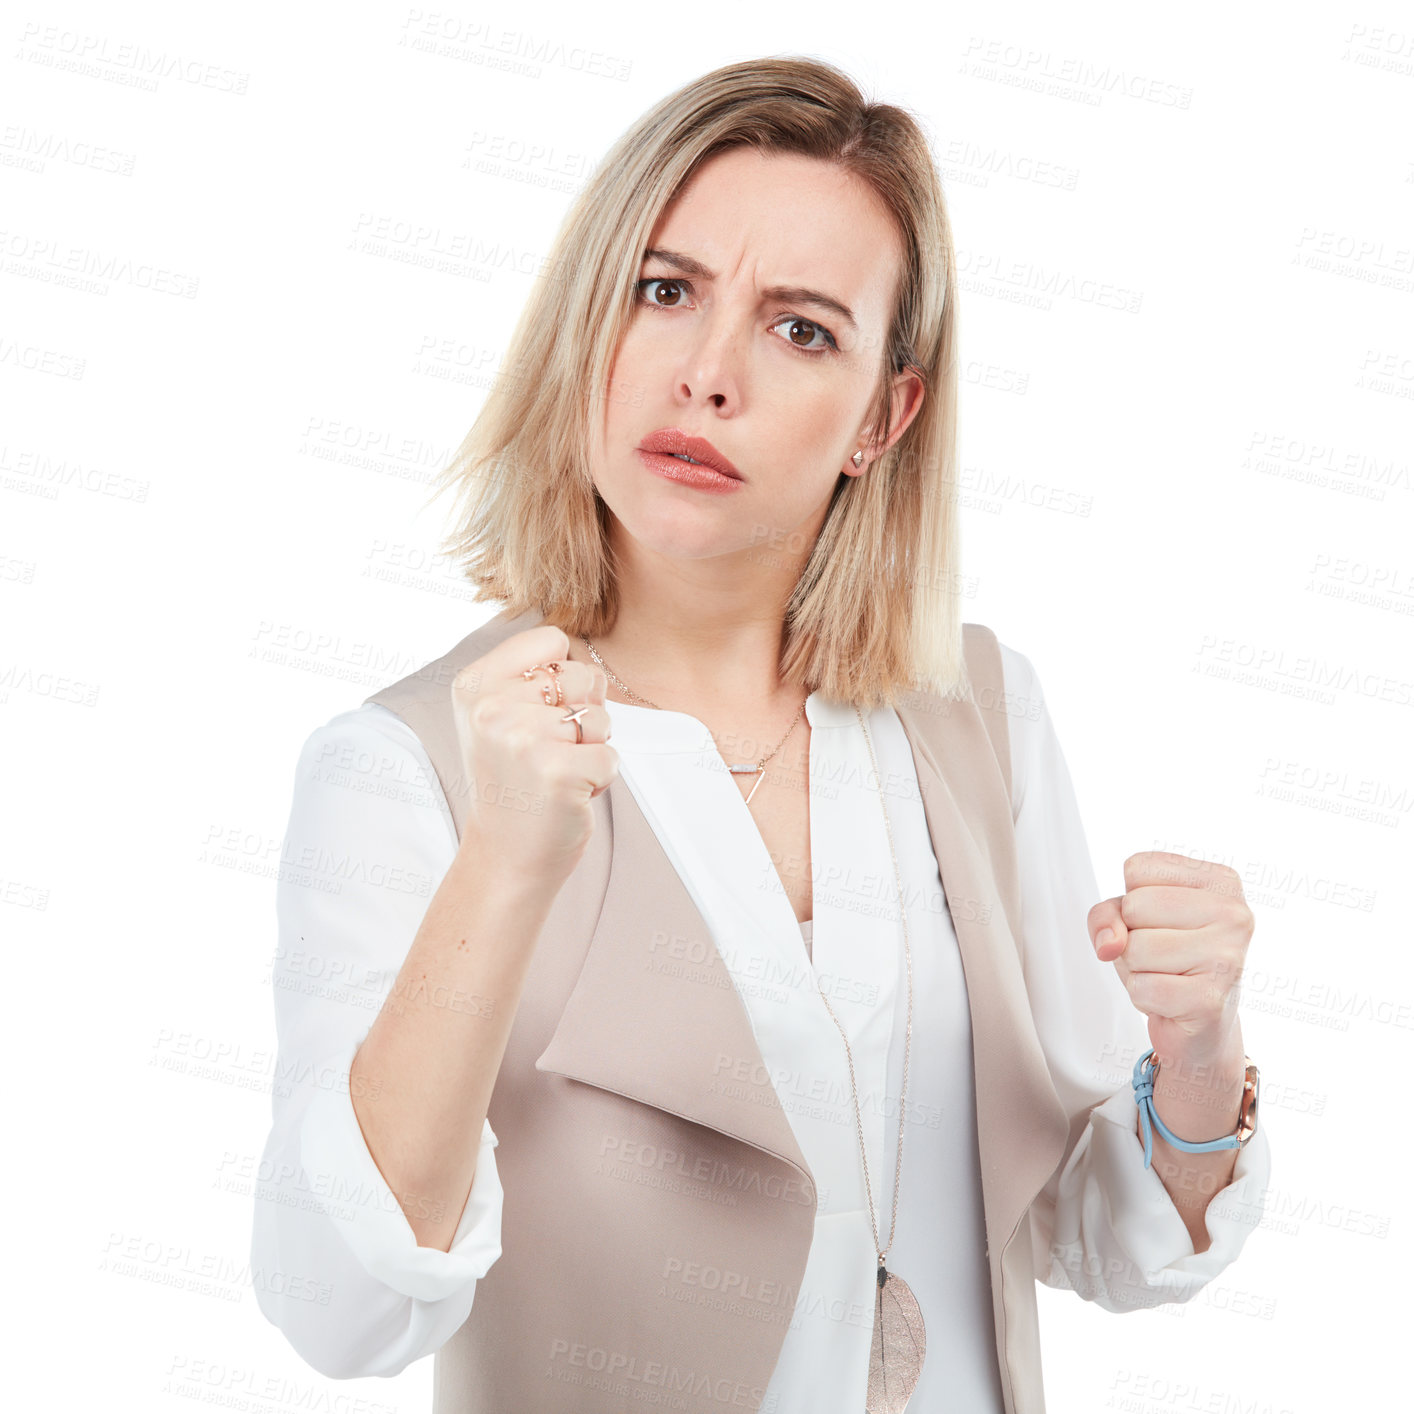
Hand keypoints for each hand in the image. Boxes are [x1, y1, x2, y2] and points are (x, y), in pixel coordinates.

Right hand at [451, 624, 618, 884]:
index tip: (535, 714)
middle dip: (579, 715)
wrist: (504, 855)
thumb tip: (588, 653)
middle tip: (545, 752)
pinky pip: (611, 755)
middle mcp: (492, 708)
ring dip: (590, 747)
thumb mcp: (497, 715)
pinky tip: (567, 794)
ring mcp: (524, 741)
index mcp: (474, 684)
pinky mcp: (559, 774)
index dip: (560, 677)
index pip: (552, 639)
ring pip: (600, 716)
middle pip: (583, 676)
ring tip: (554, 772)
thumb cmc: (513, 780)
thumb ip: (532, 673)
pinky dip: (600, 777)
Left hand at [1087, 850, 1253, 1063]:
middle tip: (1165, 954)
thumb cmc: (1168, 959)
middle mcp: (1235, 913)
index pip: (1138, 868)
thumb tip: (1110, 944)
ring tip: (1169, 976)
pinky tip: (1172, 999)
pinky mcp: (1212, 1000)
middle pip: (1135, 905)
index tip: (1162, 921)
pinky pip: (1142, 988)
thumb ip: (1106, 914)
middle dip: (1132, 936)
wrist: (1202, 1023)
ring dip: (1137, 969)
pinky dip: (1143, 998)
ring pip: (1134, 948)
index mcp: (1221, 880)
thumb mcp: (1130, 920)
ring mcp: (1228, 957)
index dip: (1132, 900)